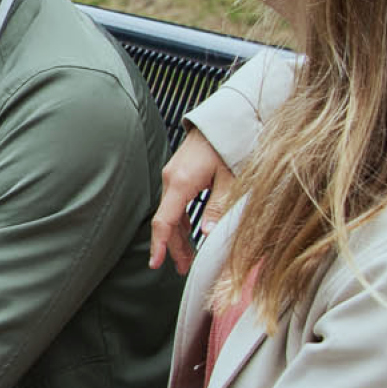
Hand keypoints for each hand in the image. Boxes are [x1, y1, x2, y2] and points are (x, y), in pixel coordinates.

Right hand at [149, 128, 237, 274]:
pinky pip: (175, 203)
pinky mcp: (178, 174)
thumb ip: (219, 207)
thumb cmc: (229, 144)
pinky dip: (180, 221)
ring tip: (187, 257)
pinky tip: (189, 233)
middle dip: (173, 247)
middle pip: (166, 221)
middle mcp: (171, 180)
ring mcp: (173, 176)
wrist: (223, 120)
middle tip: (183, 268)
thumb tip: (208, 234)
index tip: (155, 263)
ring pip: (170, 213)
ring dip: (178, 236)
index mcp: (181, 182)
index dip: (160, 245)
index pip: (164, 221)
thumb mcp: (230, 178)